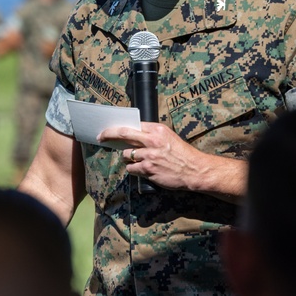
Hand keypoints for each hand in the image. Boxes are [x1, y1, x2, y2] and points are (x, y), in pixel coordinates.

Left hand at [98, 122, 246, 200]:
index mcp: (157, 129)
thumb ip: (151, 135)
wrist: (195, 170)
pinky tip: (143, 170)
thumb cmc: (182, 154)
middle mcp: (152, 140)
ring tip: (139, 161)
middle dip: (108, 134)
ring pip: (127, 155)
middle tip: (100, 137)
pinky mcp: (148, 169)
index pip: (132, 125)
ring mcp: (149, 155)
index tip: (108, 130)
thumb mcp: (168, 137)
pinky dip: (134, 170)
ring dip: (129, 159)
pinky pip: (131, 169)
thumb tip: (133, 135)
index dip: (117, 127)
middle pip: (123, 134)